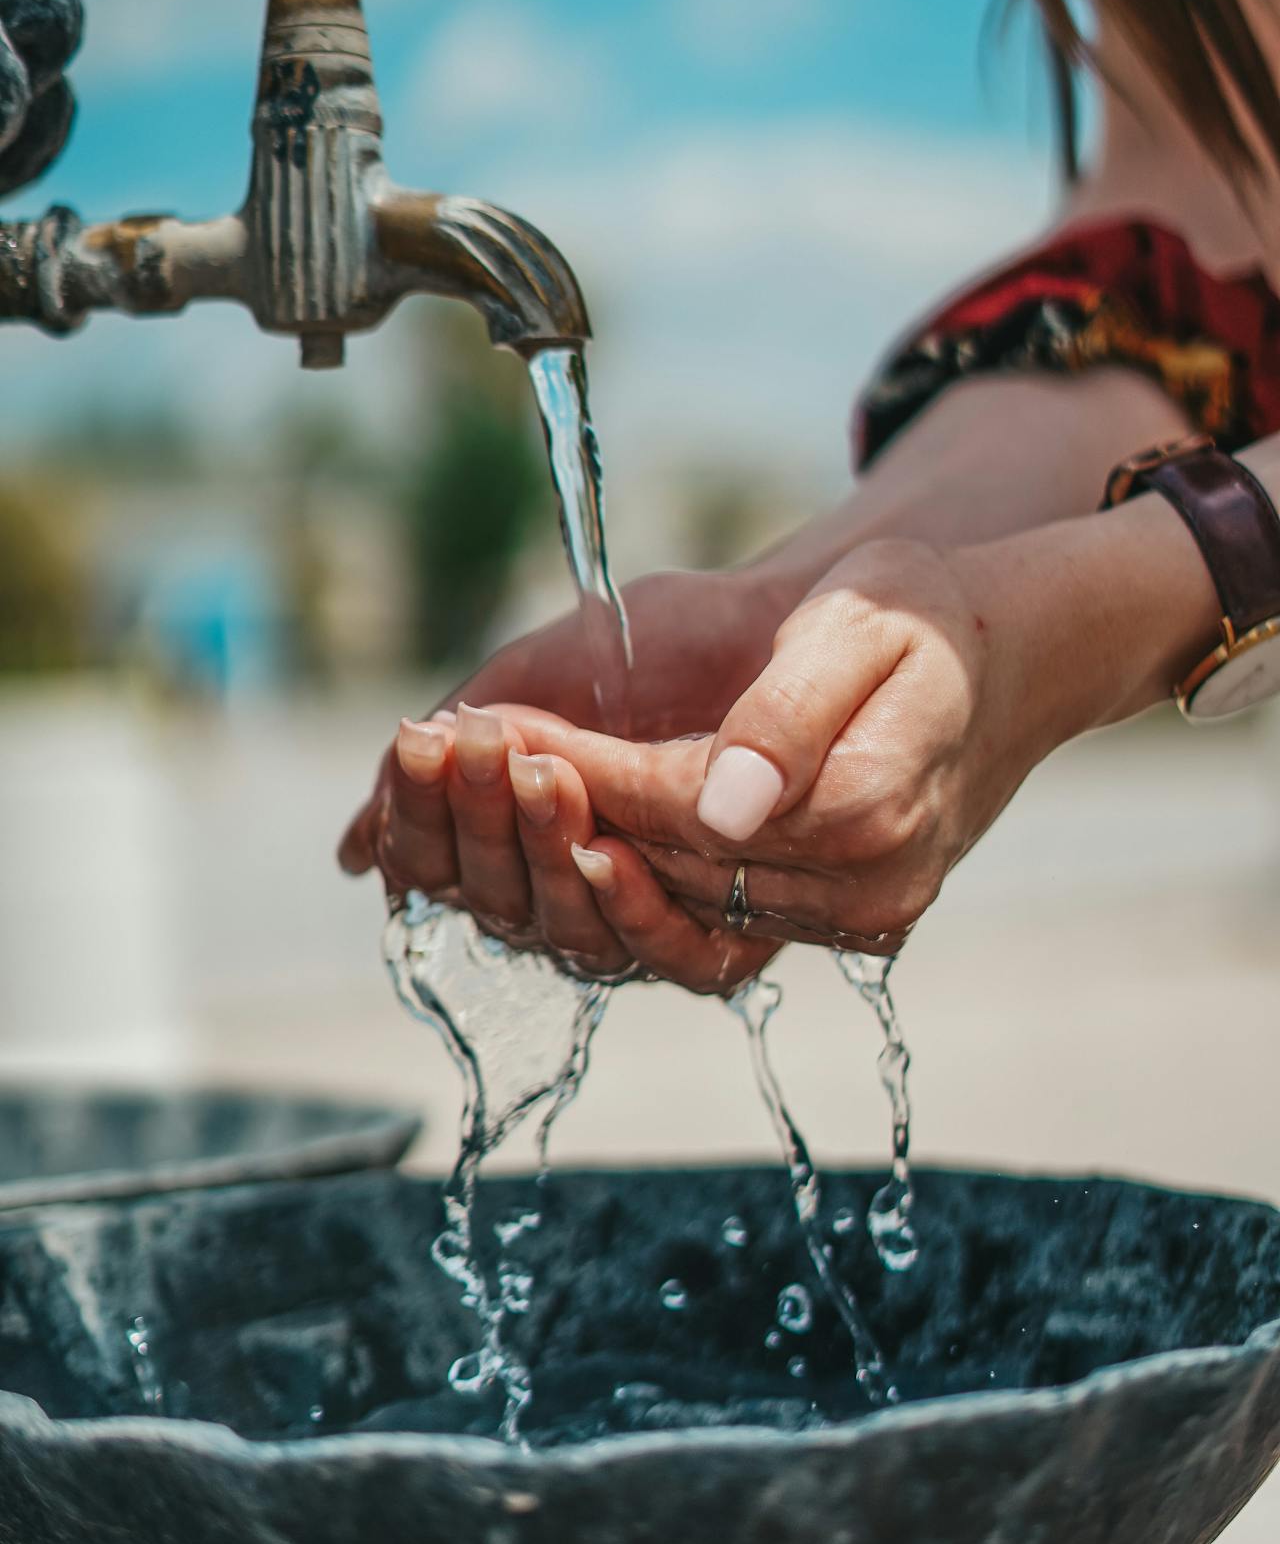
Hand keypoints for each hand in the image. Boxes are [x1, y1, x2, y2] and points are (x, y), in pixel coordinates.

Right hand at [336, 564, 788, 986]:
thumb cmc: (664, 643)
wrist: (780, 614)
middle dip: (478, 820)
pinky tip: (605, 847)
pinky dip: (631, 907)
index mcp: (518, 845)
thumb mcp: (540, 682)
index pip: (440, 867)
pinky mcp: (734, 933)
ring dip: (542, 850)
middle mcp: (577, 894)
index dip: (421, 816)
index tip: (419, 742)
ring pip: (568, 932)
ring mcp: (651, 915)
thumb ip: (455, 761)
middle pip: (494, 903)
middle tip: (477, 742)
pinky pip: (673, 958)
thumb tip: (352, 852)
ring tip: (539, 767)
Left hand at [502, 505, 1221, 982]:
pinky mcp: (841, 925)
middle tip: (461, 763)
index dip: (579, 769)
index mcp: (866, 813)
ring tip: (497, 796)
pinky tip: (573, 831)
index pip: (680, 809)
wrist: (1008, 661)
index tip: (491, 728)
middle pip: (666, 873)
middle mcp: (861, 893)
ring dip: (579, 858)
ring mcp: (854, 921)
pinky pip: (712, 922)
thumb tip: (722, 806)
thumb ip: (791, 714)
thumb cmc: (929, 618)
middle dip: (556, 818)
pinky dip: (634, 879)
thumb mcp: (866, 626)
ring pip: (677, 911)